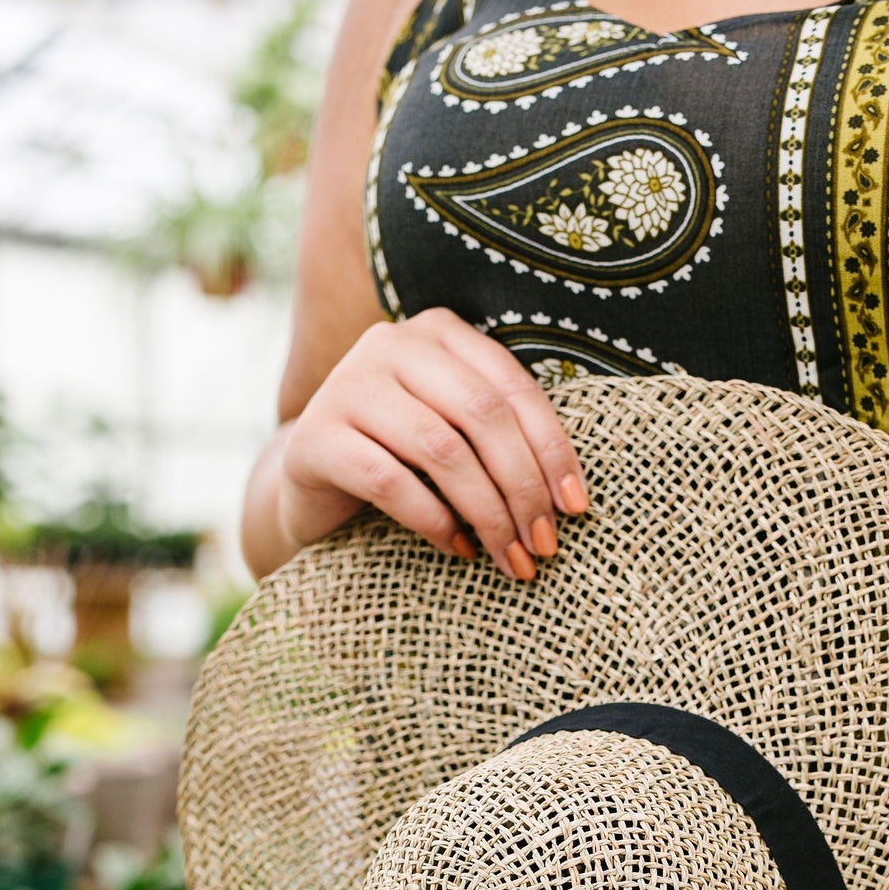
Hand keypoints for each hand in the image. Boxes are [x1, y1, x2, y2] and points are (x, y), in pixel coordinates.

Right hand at [277, 308, 589, 579]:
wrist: (313, 480)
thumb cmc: (404, 457)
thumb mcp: (456, 432)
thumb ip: (501, 436)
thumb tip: (570, 496)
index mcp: (438, 333)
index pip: (512, 387)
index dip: (552, 449)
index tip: (575, 507)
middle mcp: (390, 344)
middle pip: (482, 415)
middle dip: (523, 487)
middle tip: (543, 544)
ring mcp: (347, 386)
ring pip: (442, 450)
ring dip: (488, 513)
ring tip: (510, 556)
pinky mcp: (317, 437)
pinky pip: (391, 483)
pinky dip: (435, 521)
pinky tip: (459, 548)